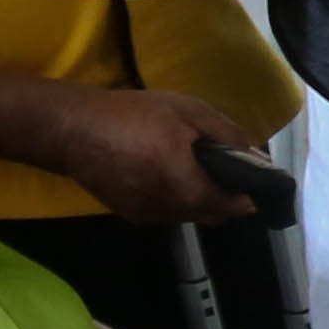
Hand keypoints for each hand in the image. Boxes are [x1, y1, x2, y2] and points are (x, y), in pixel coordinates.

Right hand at [41, 84, 264, 228]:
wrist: (72, 130)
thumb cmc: (131, 114)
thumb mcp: (186, 111)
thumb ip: (226, 134)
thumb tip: (256, 156)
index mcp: (183, 181)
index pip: (228, 206)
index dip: (246, 197)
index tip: (253, 184)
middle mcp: (167, 206)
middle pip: (211, 215)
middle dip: (224, 200)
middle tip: (225, 173)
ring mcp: (146, 214)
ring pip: (189, 217)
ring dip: (199, 201)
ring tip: (194, 172)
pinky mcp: (130, 216)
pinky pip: (166, 215)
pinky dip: (176, 202)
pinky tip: (167, 178)